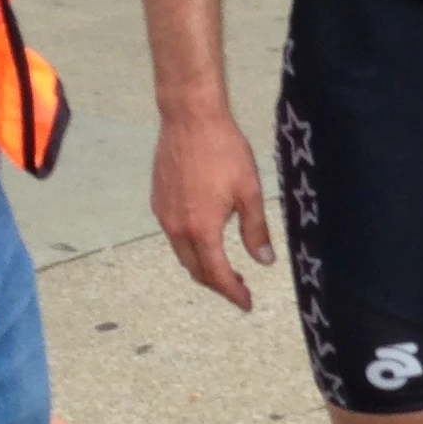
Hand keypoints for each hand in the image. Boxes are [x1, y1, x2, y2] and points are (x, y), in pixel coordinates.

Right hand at [152, 108, 275, 308]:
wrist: (190, 119)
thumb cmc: (224, 151)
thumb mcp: (250, 192)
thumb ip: (256, 230)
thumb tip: (264, 261)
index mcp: (202, 229)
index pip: (217, 274)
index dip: (233, 293)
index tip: (247, 304)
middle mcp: (177, 227)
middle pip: (196, 270)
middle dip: (218, 284)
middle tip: (240, 288)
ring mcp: (163, 215)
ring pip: (182, 254)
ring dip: (203, 266)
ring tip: (225, 267)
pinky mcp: (157, 201)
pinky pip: (173, 235)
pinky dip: (190, 247)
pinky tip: (206, 238)